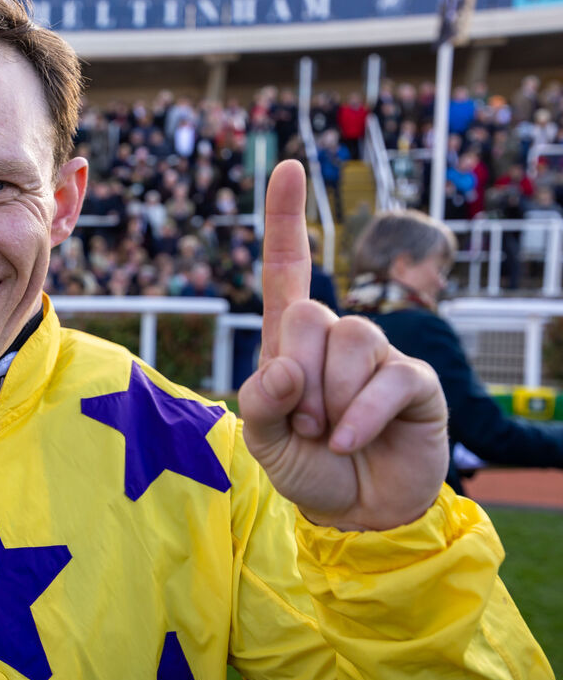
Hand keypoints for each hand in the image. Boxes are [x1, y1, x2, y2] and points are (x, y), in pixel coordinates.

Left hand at [237, 161, 447, 530]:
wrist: (354, 512)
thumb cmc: (305, 466)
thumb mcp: (265, 439)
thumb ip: (263, 402)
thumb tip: (287, 366)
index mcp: (290, 343)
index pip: (286, 271)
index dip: (286, 220)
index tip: (290, 168)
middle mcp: (335, 339)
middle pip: (310, 313)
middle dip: (298, 374)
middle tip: (304, 421)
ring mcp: (379, 356)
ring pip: (350, 341)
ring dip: (330, 399)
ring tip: (328, 434)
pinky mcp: (415, 383)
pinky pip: (388, 379)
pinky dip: (360, 415)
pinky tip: (350, 442)